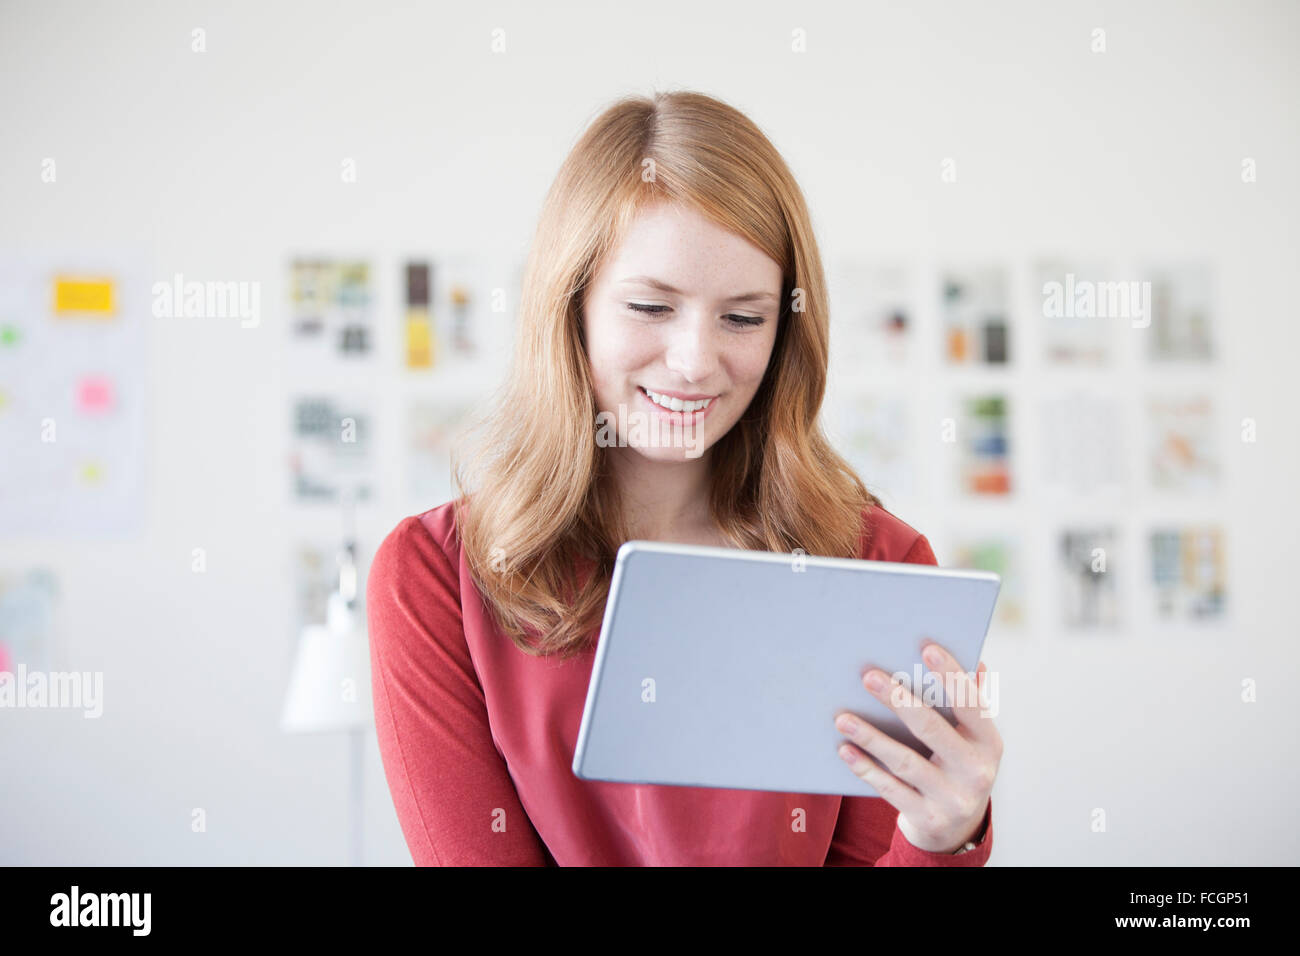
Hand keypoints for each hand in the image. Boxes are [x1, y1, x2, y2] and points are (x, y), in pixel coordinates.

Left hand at [833, 642, 1001, 853]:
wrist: (957, 828)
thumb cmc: (959, 765)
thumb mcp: (973, 739)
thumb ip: (972, 701)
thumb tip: (975, 660)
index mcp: (989, 743)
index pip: (972, 703)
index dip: (951, 675)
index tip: (927, 648)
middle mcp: (975, 771)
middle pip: (932, 730)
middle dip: (898, 701)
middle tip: (869, 677)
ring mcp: (952, 798)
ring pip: (905, 762)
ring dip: (871, 737)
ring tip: (843, 718)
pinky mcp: (927, 818)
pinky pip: (890, 789)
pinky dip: (866, 768)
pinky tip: (846, 749)